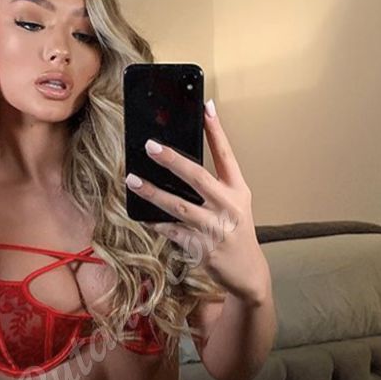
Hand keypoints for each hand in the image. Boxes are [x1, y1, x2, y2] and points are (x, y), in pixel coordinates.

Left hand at [126, 104, 268, 303]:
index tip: (206, 106)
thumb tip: (181, 165)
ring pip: (178, 206)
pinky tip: (141, 215)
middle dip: (172, 160)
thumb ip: (215, 187)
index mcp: (238, 190)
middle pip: (198, 176)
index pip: (227, 155)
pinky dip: (156, 223)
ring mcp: (214, 227)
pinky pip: (172, 231)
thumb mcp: (235, 206)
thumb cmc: (236, 234)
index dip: (216, 130)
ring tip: (132, 180)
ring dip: (153, 192)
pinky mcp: (201, 247)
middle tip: (151, 146)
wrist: (248, 273)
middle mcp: (228, 206)